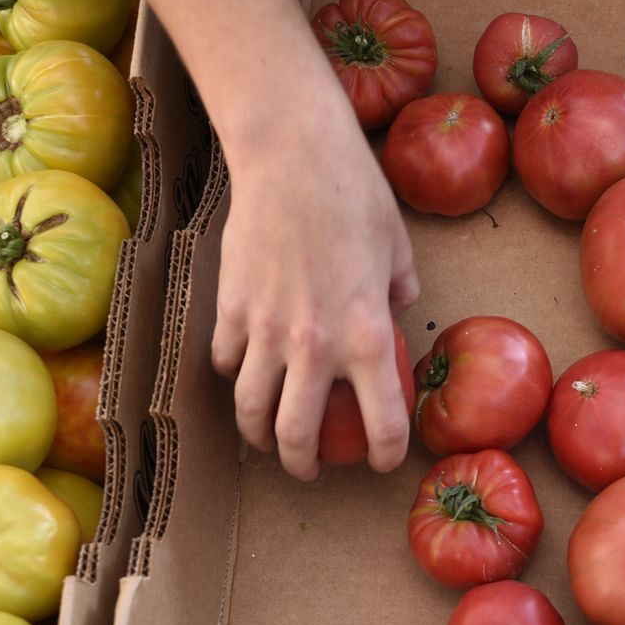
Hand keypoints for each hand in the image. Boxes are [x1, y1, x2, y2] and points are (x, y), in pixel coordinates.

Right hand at [212, 101, 420, 478]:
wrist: (292, 155)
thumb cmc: (355, 193)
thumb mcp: (397, 248)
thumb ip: (398, 291)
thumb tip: (397, 313)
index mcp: (367, 336)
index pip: (383, 423)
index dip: (387, 452)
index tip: (385, 459)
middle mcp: (315, 345)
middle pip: (298, 435)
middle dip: (303, 464)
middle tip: (310, 469)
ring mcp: (266, 330)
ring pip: (251, 409)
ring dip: (259, 434)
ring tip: (267, 439)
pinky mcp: (230, 307)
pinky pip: (226, 361)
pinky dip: (234, 375)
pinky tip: (244, 373)